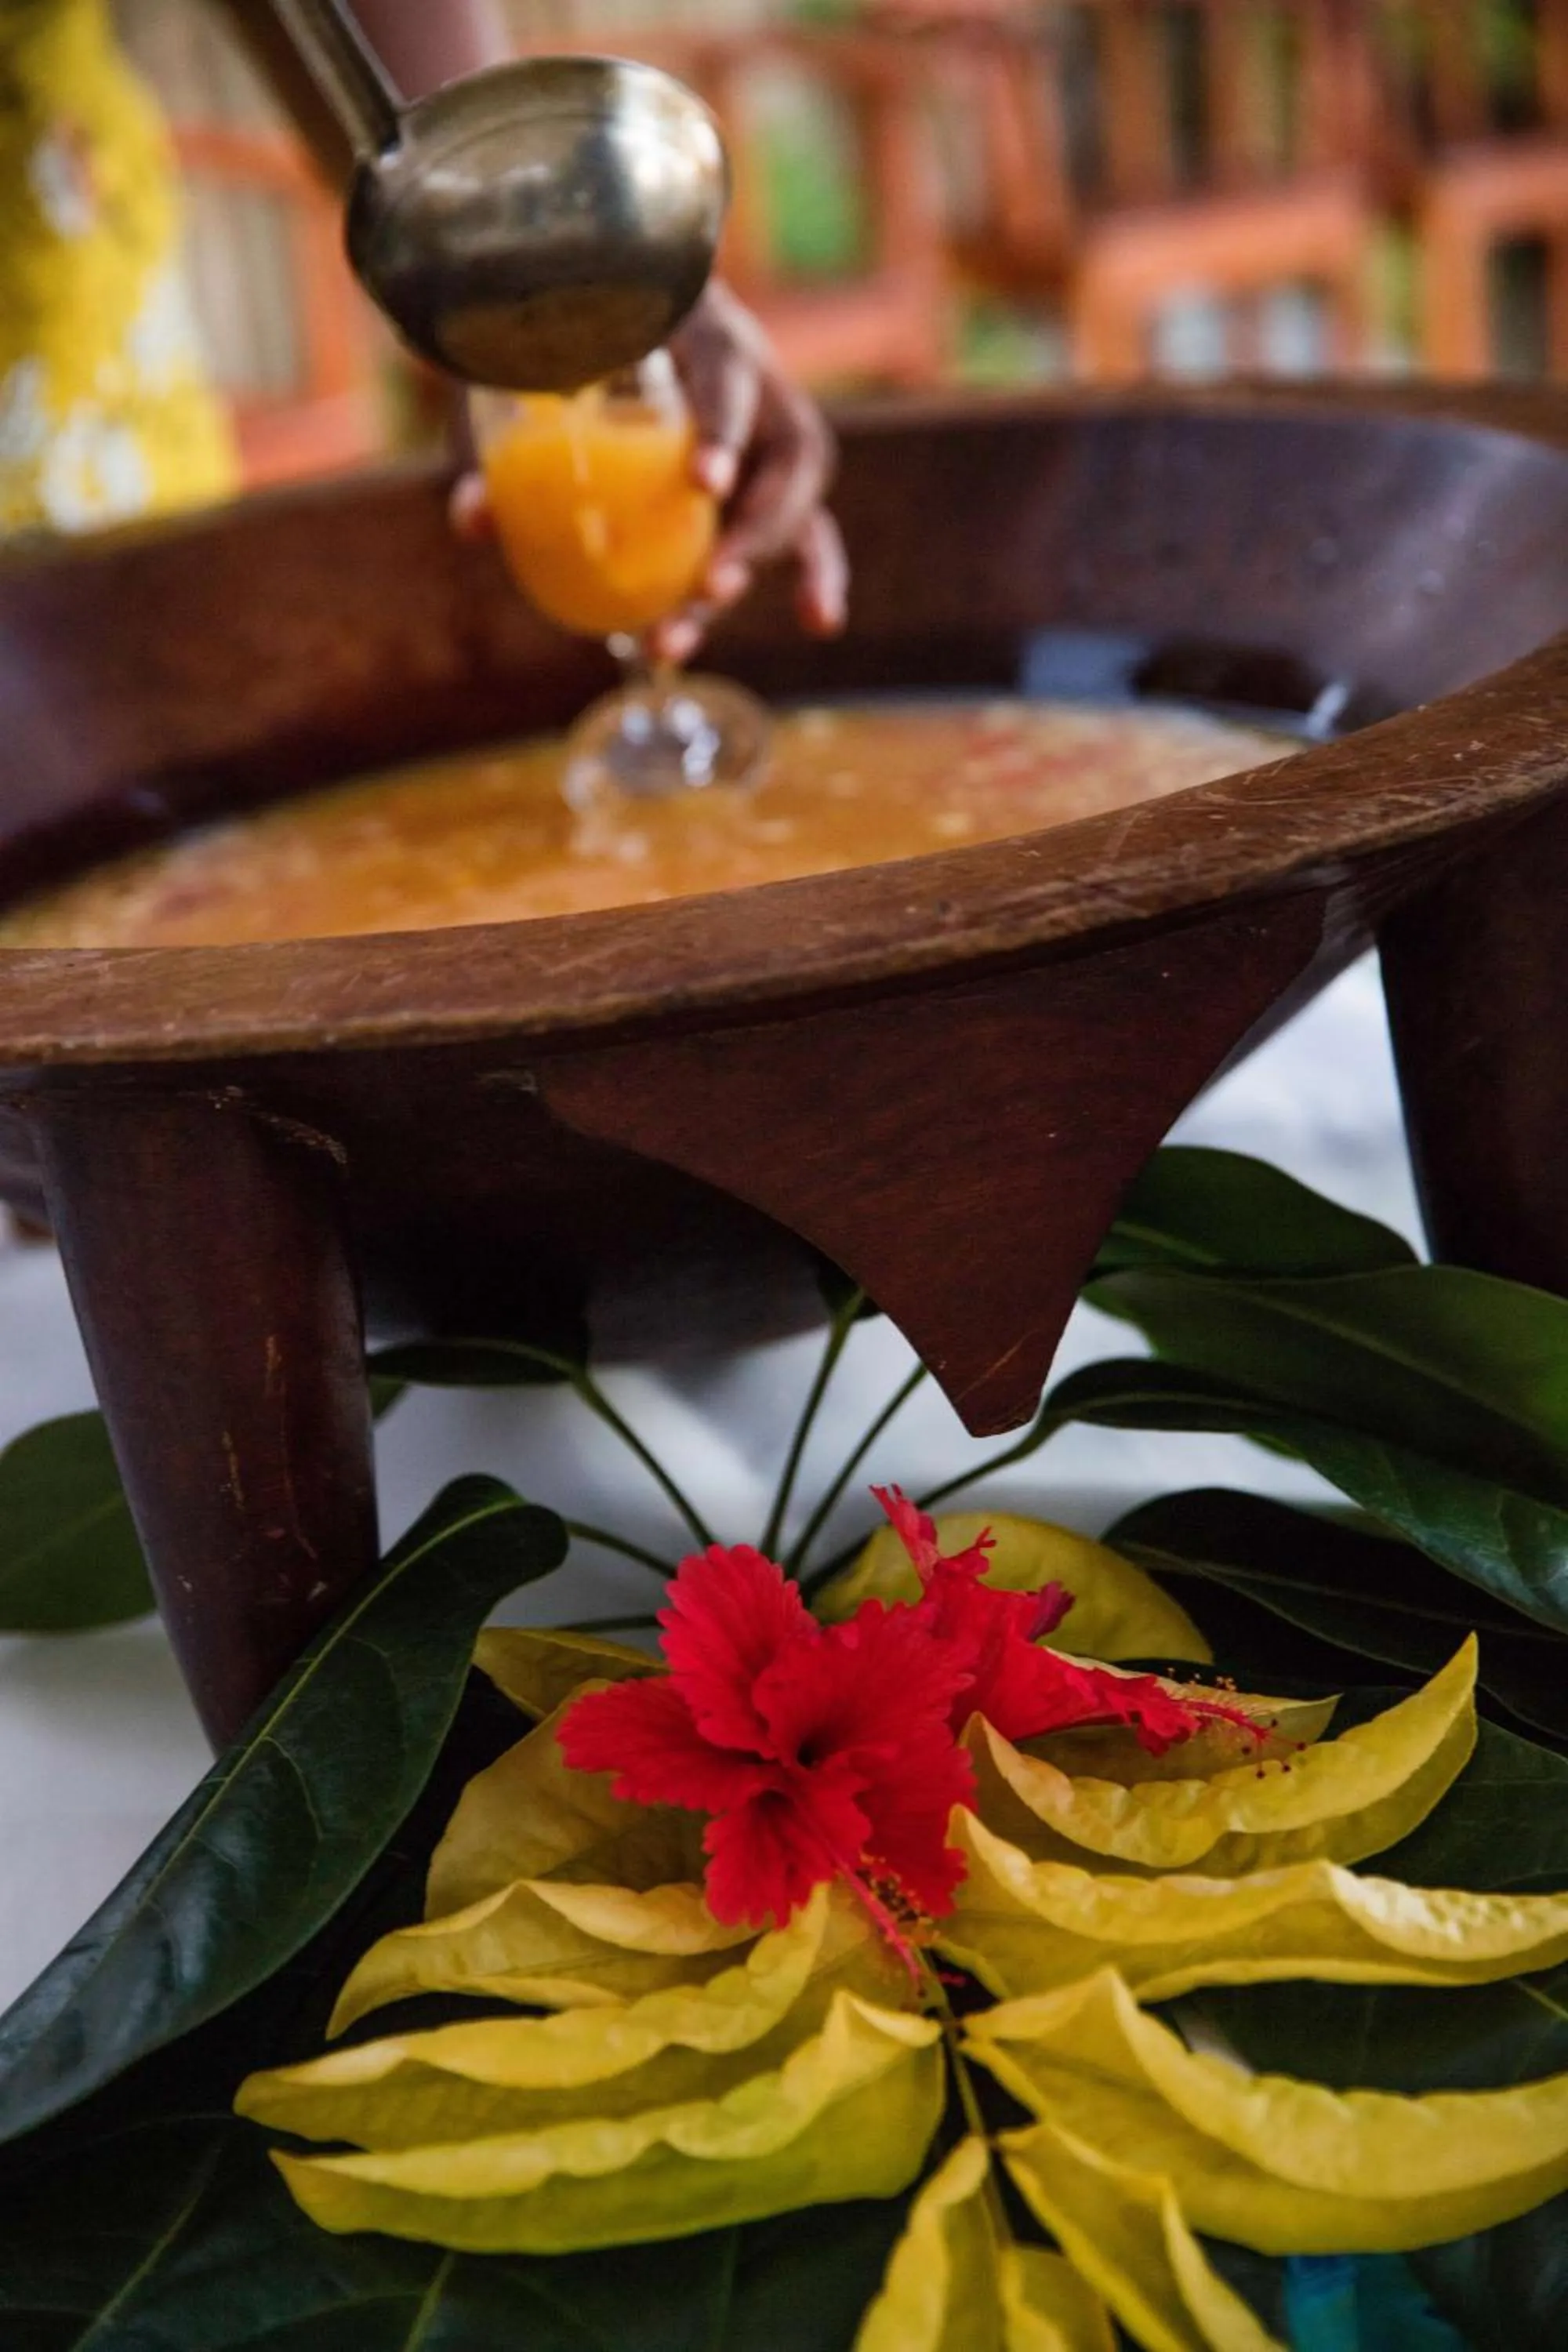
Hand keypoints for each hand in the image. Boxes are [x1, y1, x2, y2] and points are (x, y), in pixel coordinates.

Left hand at [450, 283, 848, 661]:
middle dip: (758, 529)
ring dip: (771, 566)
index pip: (728, 377)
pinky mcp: (775, 478)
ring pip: (802, 504)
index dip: (723, 428)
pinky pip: (807, 529)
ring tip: (719, 614)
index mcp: (706, 331)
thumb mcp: (527, 364)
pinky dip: (817, 575)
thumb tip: (474, 521)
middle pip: (789, 456)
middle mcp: (760, 382)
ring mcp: (775, 433)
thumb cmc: (574, 330)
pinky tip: (822, 622)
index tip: (703, 484)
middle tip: (710, 585)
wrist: (617, 301)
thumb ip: (501, 432)